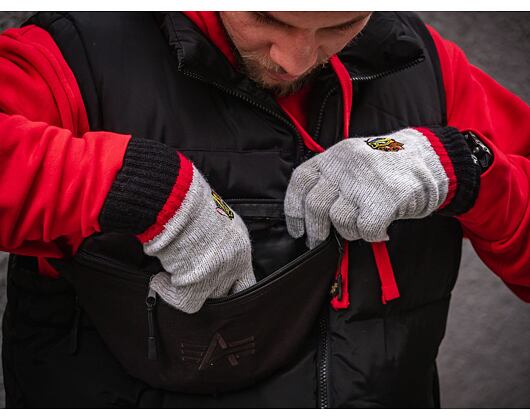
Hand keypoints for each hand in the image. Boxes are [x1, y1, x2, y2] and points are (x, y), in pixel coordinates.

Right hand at [143, 167, 254, 313]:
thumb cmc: (188, 201)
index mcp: (240, 245)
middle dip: (208, 290)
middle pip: (227, 292)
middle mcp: (234, 262)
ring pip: (206, 299)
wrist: (176, 200)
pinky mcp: (198, 283)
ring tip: (169, 277)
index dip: (232, 287)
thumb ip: (215, 240)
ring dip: (186, 290)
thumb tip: (203, 252)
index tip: (218, 289)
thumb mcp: (213, 218)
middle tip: (189, 282)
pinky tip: (159, 280)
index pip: (246, 280)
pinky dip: (168, 293)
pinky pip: (184, 302)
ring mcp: (218, 274)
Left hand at [284, 127, 478, 247]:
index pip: (301, 181)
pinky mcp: (385, 198)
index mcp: (334, 155)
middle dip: (315, 231)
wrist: (432, 159)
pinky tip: (381, 230)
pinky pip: (366, 229)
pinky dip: (372, 236)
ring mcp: (365, 181)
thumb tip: (310, 215)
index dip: (293, 209)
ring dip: (350, 232)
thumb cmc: (388, 168)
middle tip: (320, 242)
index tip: (297, 229)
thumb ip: (332, 179)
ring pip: (340, 220)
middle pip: (315, 204)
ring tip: (363, 227)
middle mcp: (345, 165)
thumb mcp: (354, 161)